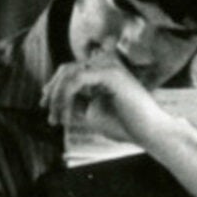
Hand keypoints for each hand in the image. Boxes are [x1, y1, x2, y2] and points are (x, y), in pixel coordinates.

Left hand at [42, 53, 163, 149]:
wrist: (150, 134)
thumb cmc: (126, 125)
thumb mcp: (92, 112)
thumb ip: (75, 102)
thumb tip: (53, 99)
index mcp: (103, 69)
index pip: (71, 70)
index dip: (54, 86)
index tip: (46, 106)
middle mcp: (106, 62)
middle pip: (66, 69)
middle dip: (52, 91)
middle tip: (48, 114)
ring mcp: (109, 65)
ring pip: (68, 73)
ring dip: (57, 97)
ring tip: (56, 119)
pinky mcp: (110, 73)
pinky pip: (76, 80)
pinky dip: (65, 98)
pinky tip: (65, 116)